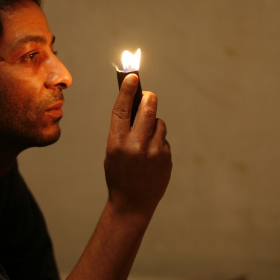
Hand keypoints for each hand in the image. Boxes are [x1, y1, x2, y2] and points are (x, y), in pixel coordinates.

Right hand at [104, 74, 171, 217]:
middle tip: (148, 96)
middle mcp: (137, 146)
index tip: (132, 76)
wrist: (132, 203)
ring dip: (154, 125)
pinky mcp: (167, 159)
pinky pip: (164, 140)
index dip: (127, 90)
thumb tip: (136, 104)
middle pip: (148, 110)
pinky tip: (152, 157)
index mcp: (117, 142)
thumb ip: (124, 130)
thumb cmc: (118, 174)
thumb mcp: (113, 151)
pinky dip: (159, 142)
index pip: (122, 109)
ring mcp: (155, 153)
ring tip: (146, 138)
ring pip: (159, 124)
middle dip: (149, 99)